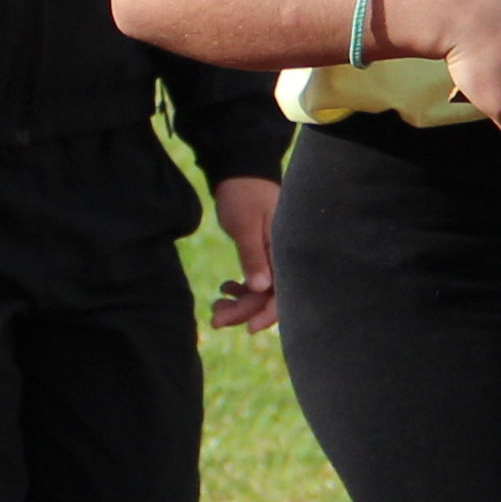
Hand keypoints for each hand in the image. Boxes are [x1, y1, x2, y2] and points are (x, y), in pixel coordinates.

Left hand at [207, 174, 280, 332]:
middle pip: (269, 295)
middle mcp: (283, 257)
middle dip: (244, 311)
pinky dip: (241, 289)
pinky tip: (224, 289)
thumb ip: (254, 256)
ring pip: (260, 291)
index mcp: (285, 250)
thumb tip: (261, 289)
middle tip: (216, 319)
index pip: (285, 291)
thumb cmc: (244, 195)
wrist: (239, 174)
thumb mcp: (246, 225)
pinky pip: (256, 281)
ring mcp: (274, 257)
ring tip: (215, 308)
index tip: (249, 327)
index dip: (269, 313)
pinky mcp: (264, 255)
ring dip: (239, 303)